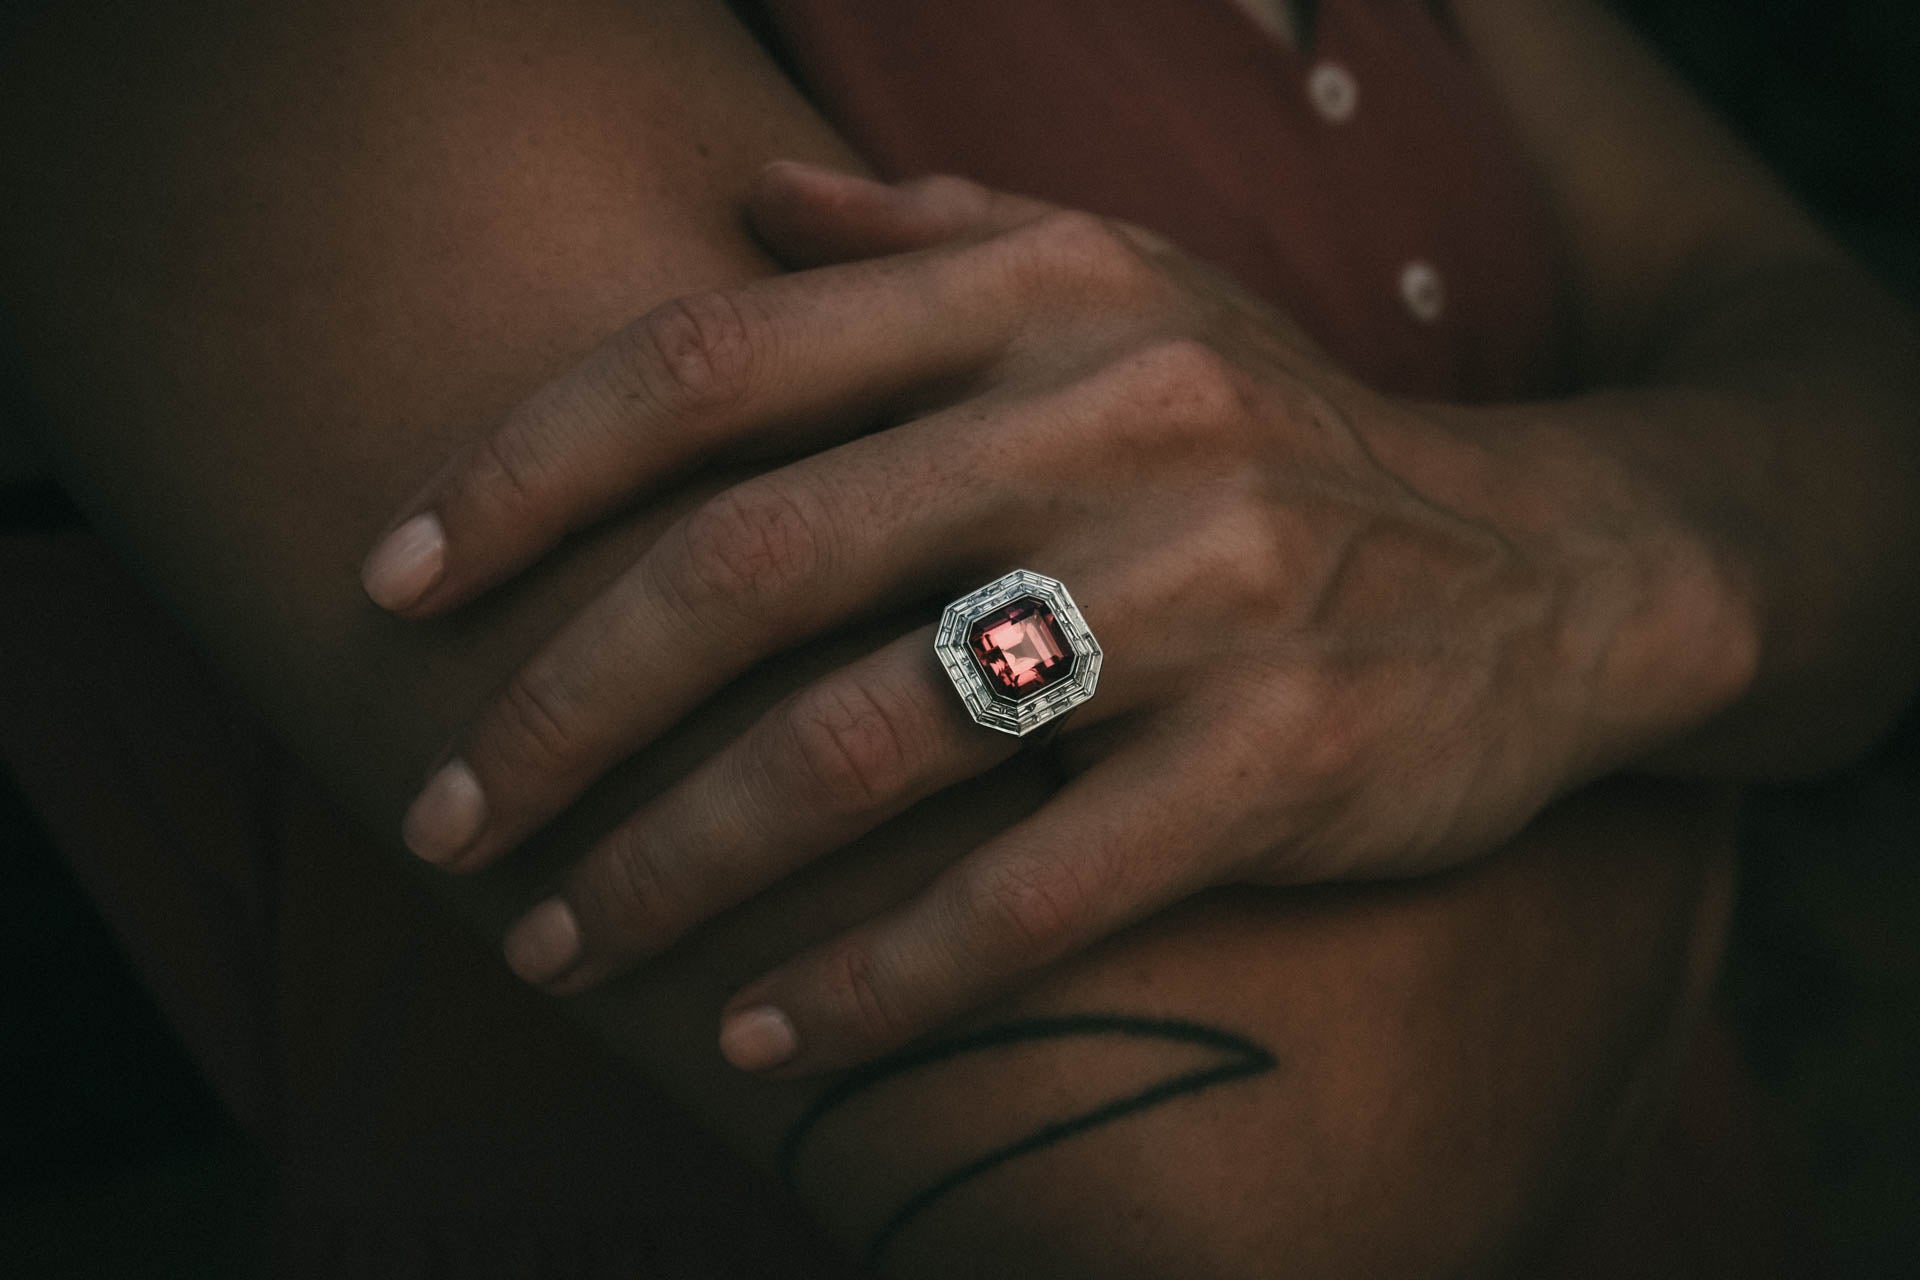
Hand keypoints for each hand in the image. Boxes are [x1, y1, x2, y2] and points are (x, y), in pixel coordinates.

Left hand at [361, 162, 1740, 1074]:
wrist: (1554, 568)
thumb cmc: (1283, 436)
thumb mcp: (1129, 286)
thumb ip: (929, 237)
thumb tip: (742, 198)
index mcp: (1043, 299)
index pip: (713, 362)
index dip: (522, 474)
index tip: (395, 585)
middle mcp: (1111, 423)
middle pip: (750, 565)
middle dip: (559, 708)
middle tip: (448, 818)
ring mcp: (1203, 596)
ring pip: (862, 745)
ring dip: (675, 866)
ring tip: (559, 944)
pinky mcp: (1280, 763)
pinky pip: (1026, 894)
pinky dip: (872, 981)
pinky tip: (766, 1040)